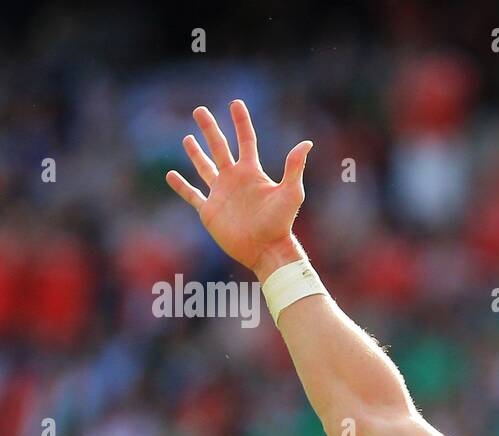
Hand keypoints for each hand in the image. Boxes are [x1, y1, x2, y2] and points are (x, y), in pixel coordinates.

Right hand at [165, 100, 312, 276]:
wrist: (266, 250)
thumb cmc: (281, 223)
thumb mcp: (291, 193)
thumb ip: (294, 167)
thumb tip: (307, 143)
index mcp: (252, 172)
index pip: (246, 141)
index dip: (241, 122)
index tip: (236, 103)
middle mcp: (235, 179)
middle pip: (219, 147)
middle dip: (210, 129)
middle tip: (199, 110)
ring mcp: (221, 194)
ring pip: (204, 167)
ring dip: (195, 153)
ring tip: (187, 138)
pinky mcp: (209, 211)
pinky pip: (192, 195)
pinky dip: (181, 186)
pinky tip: (171, 175)